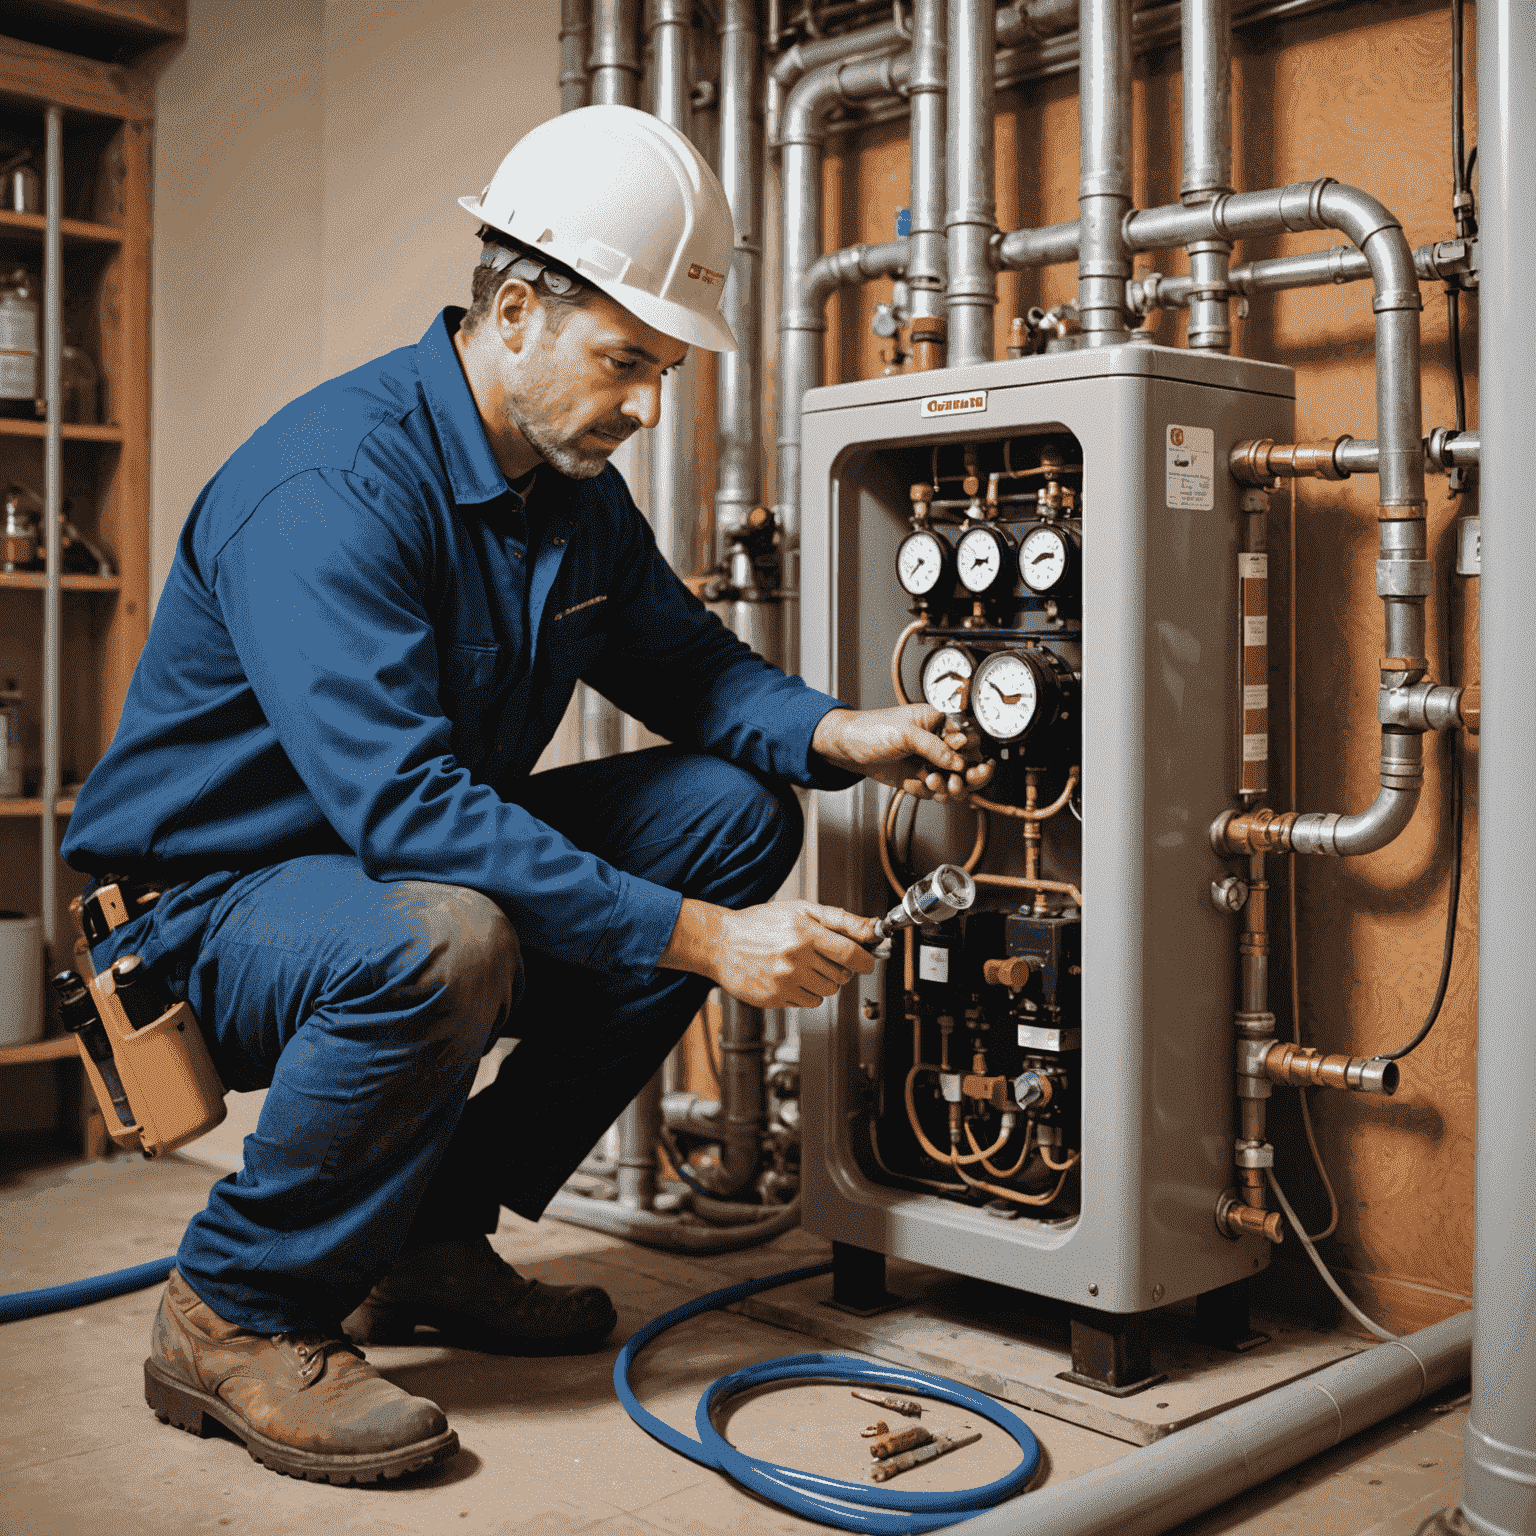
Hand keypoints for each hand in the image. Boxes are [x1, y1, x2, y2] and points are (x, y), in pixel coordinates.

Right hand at [658, 898, 877, 1008]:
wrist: (721, 942)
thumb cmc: (760, 923)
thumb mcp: (801, 910)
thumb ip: (840, 919)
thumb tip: (872, 928)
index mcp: (803, 933)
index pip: (849, 953)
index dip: (865, 960)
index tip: (867, 962)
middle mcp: (794, 959)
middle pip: (841, 976)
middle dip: (840, 968)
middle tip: (823, 956)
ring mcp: (784, 982)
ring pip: (827, 992)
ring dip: (824, 981)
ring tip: (804, 966)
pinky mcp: (775, 999)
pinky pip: (808, 1002)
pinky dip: (806, 992)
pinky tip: (790, 977)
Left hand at [812, 704, 995, 803]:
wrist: (846, 749)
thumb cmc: (871, 729)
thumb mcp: (905, 734)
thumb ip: (934, 747)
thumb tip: (958, 760)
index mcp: (937, 722)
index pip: (967, 738)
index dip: (971, 754)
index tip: (968, 765)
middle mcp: (936, 743)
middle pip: (967, 764)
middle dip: (966, 776)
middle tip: (957, 782)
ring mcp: (928, 762)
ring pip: (953, 781)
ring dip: (945, 787)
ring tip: (932, 783)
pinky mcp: (918, 778)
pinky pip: (933, 791)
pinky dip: (926, 792)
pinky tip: (912, 784)